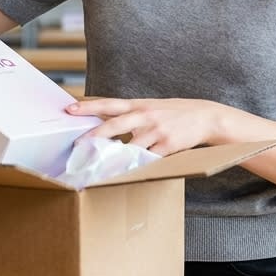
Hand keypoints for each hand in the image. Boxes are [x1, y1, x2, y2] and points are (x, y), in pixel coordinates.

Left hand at [68, 97, 225, 155]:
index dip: (88, 106)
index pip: (108, 104)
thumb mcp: (151, 107)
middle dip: (94, 135)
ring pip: (130, 146)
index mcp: (138, 105)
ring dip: (114, 157)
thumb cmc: (173, 113)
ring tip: (98, 165)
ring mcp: (156, 131)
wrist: (206, 117)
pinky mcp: (167, 146)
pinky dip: (137, 165)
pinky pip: (148, 158)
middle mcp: (145, 116)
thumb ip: (129, 114)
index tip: (69, 108)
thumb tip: (103, 121)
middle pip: (115, 125)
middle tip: (77, 144)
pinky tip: (126, 171)